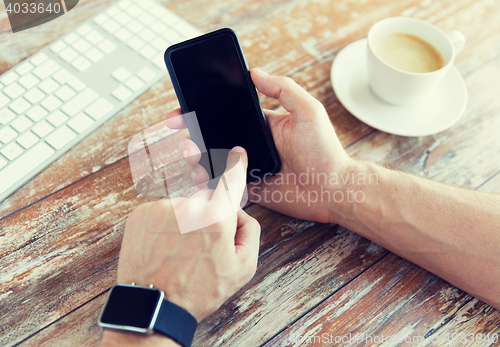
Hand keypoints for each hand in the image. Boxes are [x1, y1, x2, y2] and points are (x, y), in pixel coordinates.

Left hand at [115, 147, 259, 322]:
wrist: (154, 305)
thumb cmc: (199, 290)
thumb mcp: (243, 268)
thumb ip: (250, 231)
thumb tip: (239, 212)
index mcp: (216, 218)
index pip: (231, 180)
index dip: (236, 165)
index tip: (237, 153)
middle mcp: (188, 207)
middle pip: (207, 197)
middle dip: (210, 213)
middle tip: (204, 243)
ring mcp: (161, 208)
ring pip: (183, 205)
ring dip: (185, 220)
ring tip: (180, 250)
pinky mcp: (141, 213)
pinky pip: (162, 210)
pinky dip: (166, 223)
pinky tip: (165, 246)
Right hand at [166, 70, 353, 223]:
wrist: (332, 190)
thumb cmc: (325, 151)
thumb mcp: (308, 111)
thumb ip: (283, 89)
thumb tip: (254, 72)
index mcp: (260, 125)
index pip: (224, 113)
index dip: (202, 111)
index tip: (182, 110)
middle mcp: (249, 145)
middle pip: (212, 138)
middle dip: (191, 135)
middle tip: (180, 135)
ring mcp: (246, 168)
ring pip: (212, 162)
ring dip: (194, 157)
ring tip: (189, 154)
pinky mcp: (247, 190)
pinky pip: (221, 186)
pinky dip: (206, 183)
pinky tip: (198, 177)